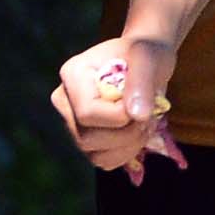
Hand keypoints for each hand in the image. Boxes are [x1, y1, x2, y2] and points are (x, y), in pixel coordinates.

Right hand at [54, 31, 183, 180]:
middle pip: (87, 138)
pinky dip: (126, 153)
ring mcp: (71, 122)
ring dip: (130, 145)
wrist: (147, 62)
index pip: (87, 113)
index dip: (119, 117)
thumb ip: (142, 81)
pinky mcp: (85, 138)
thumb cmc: (146, 54)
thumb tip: (137, 116)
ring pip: (93, 154)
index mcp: (72, 74)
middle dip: (128, 133)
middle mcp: (64, 100)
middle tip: (150, 116)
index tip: (144, 104)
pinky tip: (138, 134)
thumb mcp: (149, 57)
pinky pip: (102, 161)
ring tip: (146, 123)